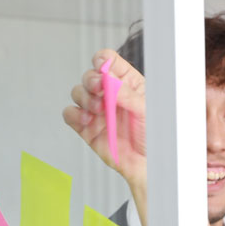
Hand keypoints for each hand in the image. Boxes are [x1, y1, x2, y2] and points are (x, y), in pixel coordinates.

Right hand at [62, 50, 146, 191]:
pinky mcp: (86, 127)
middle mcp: (111, 95)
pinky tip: (88, 119)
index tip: (103, 67)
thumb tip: (108, 78)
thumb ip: (126, 93)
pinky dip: (74, 114)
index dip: (102, 60)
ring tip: (99, 109)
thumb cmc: (154, 137)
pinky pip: (70, 114)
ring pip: (78, 92)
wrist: (148, 164)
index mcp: (128, 85)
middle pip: (90, 75)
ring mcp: (98, 110)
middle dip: (91, 80)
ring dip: (84, 97)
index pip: (109, 62)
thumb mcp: (146, 110)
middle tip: (100, 89)